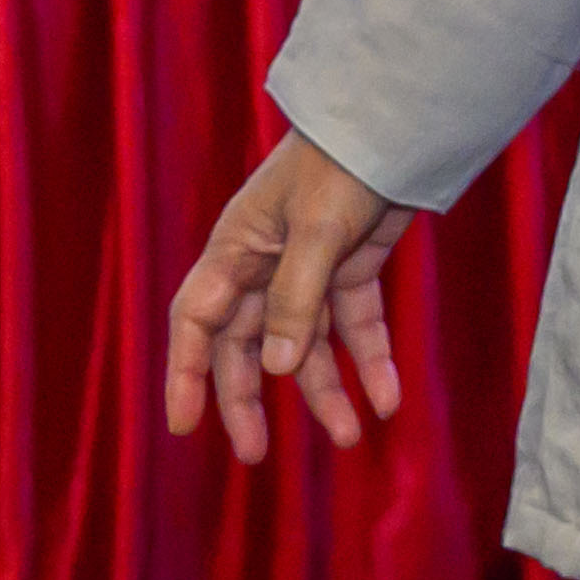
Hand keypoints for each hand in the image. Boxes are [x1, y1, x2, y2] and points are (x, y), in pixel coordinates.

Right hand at [163, 128, 416, 462]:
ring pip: (304, 346)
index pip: (197, 321)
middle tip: (255, 454)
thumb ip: (295, 298)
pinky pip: (354, 327)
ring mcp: (308, 270)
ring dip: (324, 391)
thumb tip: (273, 368)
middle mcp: (264, 265)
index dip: (186, 372)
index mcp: (236, 249)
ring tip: (348, 437)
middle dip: (249, 399)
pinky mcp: (351, 271)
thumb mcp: (317, 229)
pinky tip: (388, 398)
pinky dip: (370, 361)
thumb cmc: (341, 163)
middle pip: (246, 344)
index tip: (183, 425)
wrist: (396, 125)